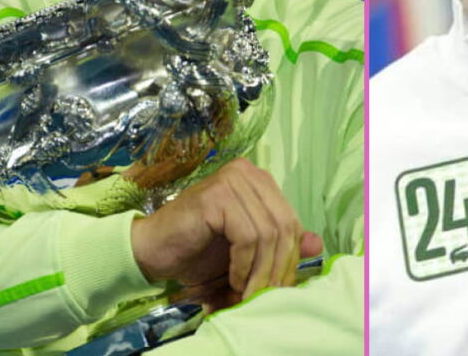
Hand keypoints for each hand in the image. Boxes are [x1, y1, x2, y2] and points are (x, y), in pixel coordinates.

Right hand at [131, 158, 323, 309]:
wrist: (150, 250)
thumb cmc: (199, 249)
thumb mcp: (248, 250)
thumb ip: (279, 244)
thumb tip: (317, 244)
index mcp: (259, 180)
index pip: (292, 220)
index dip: (291, 258)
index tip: (281, 287)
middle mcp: (248, 173)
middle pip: (284, 225)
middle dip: (279, 266)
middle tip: (267, 295)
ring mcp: (232, 180)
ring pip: (268, 233)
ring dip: (261, 270)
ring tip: (248, 292)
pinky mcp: (217, 196)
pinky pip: (248, 236)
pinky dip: (245, 264)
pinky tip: (235, 279)